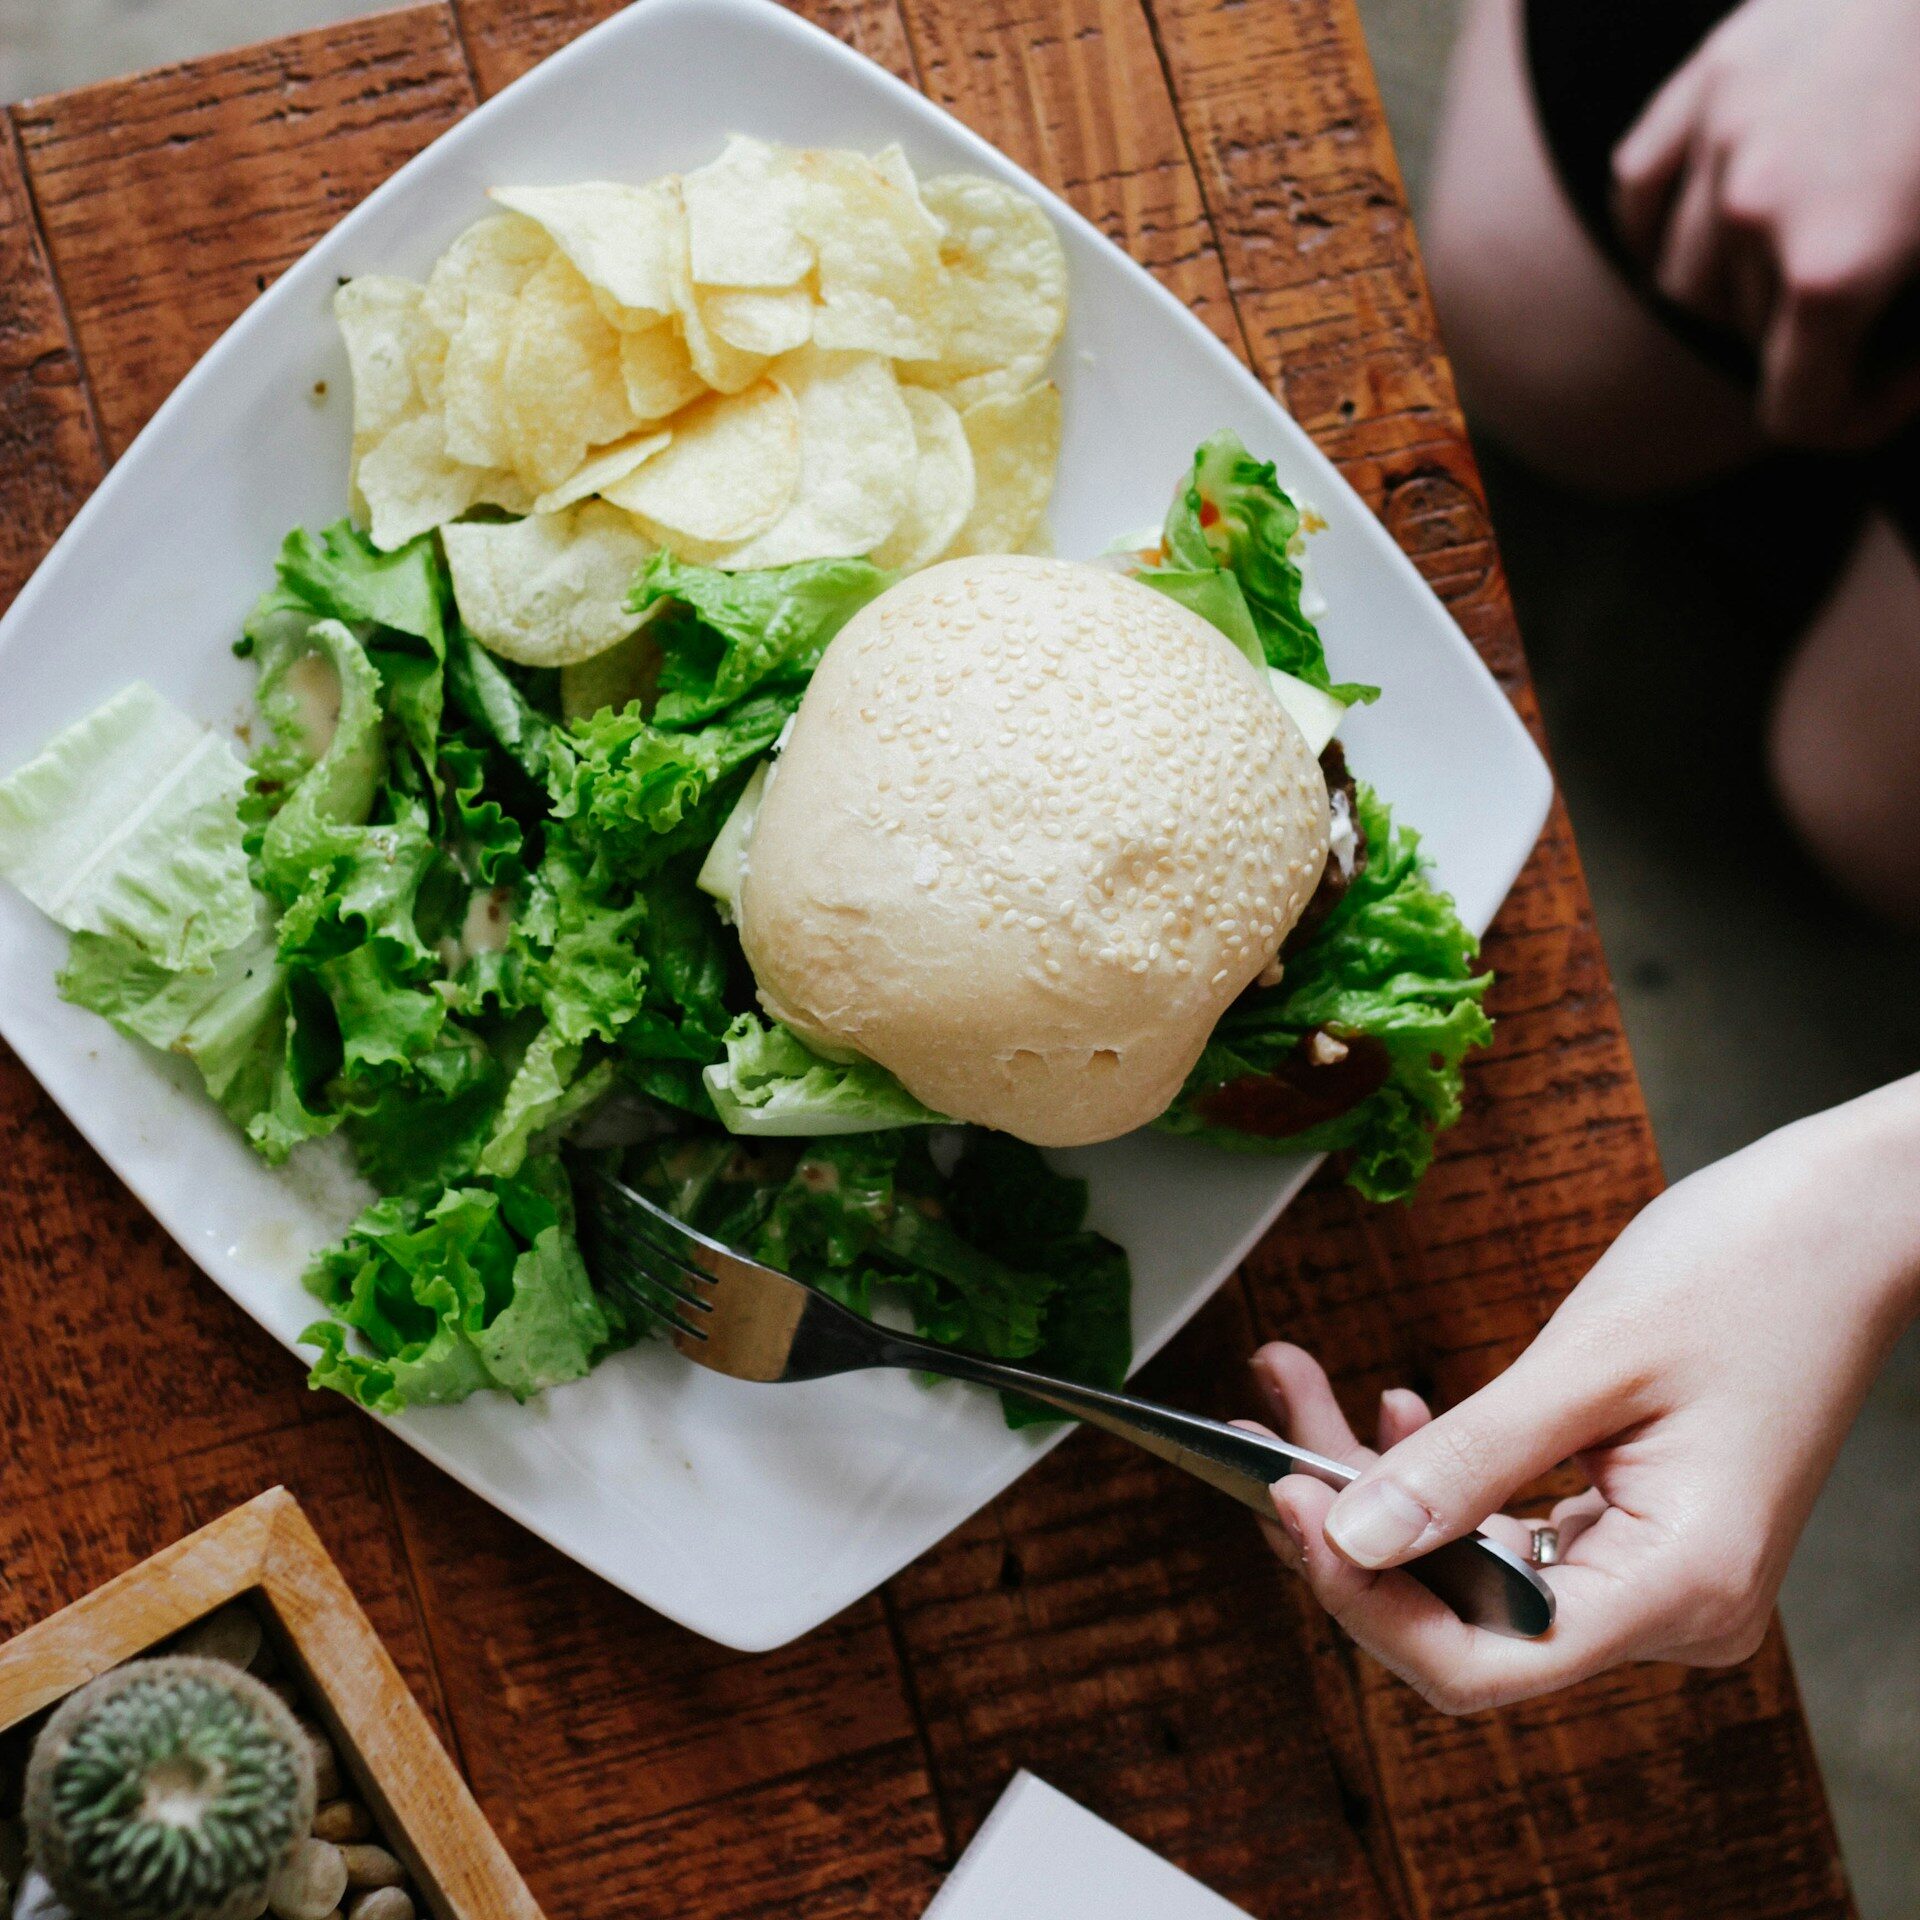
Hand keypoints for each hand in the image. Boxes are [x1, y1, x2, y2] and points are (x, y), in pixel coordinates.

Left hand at [1251, 1077, 1919, 1714]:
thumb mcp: (1586, 1363)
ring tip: (1294, 1394)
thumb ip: (1464, 1463)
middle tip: (1261, 1438)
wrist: (1847, 1221)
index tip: (1287, 1502)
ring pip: (1470, 1568)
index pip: (1482, 1666)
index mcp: (1678, 1589)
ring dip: (1376, 1488)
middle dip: (1349, 1531)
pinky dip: (1440, 1475)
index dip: (1365, 1600)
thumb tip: (1346, 1539)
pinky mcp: (1632, 1527)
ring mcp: (1651, 1573)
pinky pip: (1507, 1528)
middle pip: (1462, 1621)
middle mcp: (1669, 1608)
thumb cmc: (1750, 1273)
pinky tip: (1392, 1409)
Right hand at [1612, 0, 1919, 447]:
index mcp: (1836, 267)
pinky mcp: (1709, 76)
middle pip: (1744, 336)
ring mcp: (1722, 138)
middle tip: (1882, 285)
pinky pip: (1643, 191)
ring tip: (1807, 240)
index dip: (1855, 417)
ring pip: (1685, 276)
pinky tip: (1724, 216)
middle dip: (1808, 329)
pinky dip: (1668, 222)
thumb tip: (1904, 374)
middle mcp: (1755, 213)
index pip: (1798, 413)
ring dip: (1736, 281)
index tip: (1903, 374)